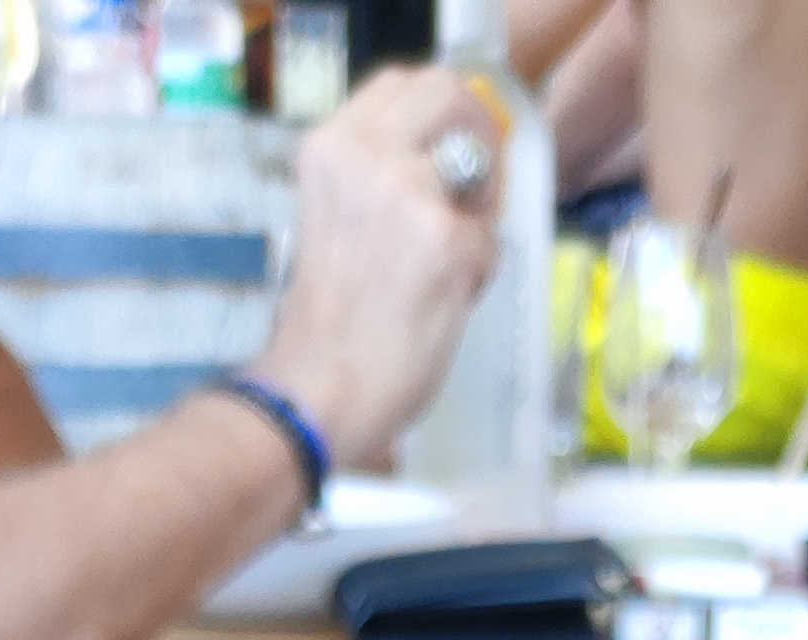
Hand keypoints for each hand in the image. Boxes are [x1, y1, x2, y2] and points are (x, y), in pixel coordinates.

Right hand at [259, 64, 501, 474]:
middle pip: (445, 94)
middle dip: (475, 131)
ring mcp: (408, 193)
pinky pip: (489, 240)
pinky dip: (478, 272)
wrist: (318, 388)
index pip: (399, 83)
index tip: (454, 140)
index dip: (440, 107)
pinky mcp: (446, 242)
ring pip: (476, 166)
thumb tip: (442, 163)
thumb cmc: (326, 324)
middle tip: (479, 180)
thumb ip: (376, 180)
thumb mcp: (334, 216)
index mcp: (330, 148)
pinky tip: (444, 302)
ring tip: (450, 261)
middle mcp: (365, 155)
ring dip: (476, 211)